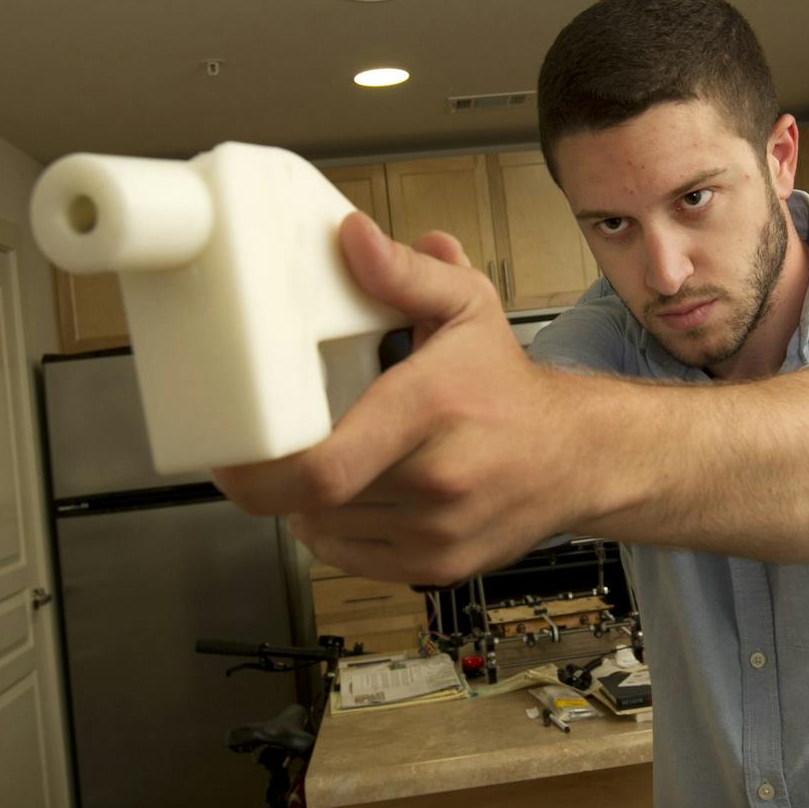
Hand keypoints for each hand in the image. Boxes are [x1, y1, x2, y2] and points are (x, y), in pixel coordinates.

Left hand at [213, 213, 577, 584]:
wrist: (578, 457)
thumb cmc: (512, 389)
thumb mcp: (466, 310)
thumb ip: (404, 273)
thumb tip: (353, 239)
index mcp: (431, 410)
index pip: (324, 468)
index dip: (260, 473)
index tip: (230, 457)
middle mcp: (436, 479)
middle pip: (314, 498)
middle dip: (285, 472)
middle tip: (280, 443)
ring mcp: (436, 533)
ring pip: (324, 530)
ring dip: (311, 500)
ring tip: (340, 458)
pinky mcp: (435, 568)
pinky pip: (349, 557)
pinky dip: (338, 528)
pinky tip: (361, 493)